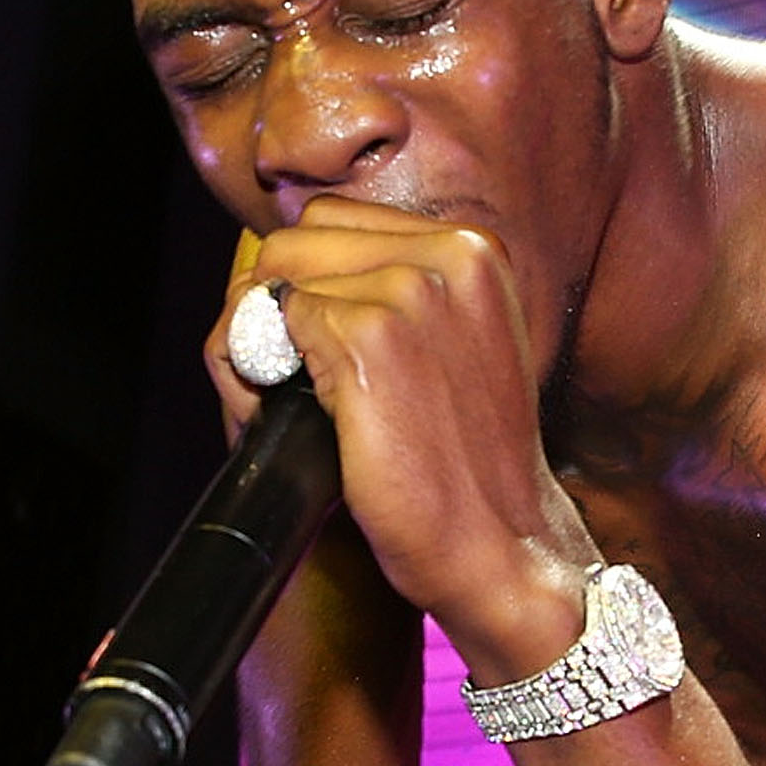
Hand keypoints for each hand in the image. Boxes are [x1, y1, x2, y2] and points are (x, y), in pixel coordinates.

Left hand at [204, 210, 593, 676]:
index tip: (312, 339)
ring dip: (263, 337)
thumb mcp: (453, 348)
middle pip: (298, 237)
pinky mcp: (370, 338)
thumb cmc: (467, 463)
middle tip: (291, 374)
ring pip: (277, 276)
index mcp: (477, 248)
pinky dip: (265, 372)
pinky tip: (305, 419)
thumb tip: (281, 272)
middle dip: (273, 298)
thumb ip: (393, 292)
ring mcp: (411, 292)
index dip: (307, 278)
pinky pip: (271, 325)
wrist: (502, 546)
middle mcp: (451, 254)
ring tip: (301, 403)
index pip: (338, 219)